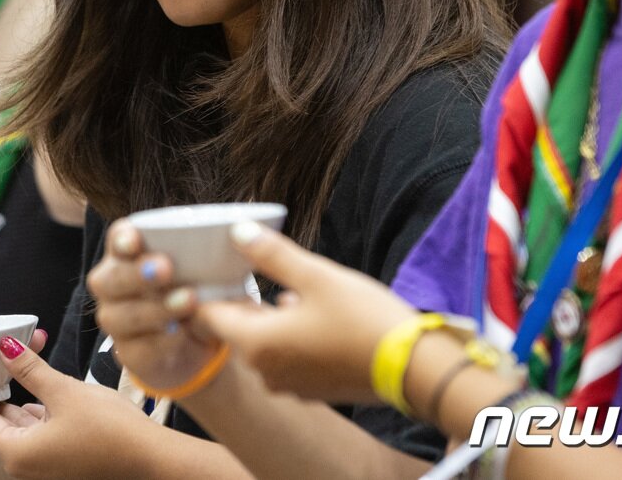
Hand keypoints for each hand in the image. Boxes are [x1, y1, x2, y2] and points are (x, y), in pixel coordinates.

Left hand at [0, 337, 156, 478]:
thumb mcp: (63, 390)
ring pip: (18, 427)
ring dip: (13, 399)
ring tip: (1, 366)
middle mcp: (25, 466)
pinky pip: (38, 432)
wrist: (152, 461)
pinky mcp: (62, 462)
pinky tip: (34, 385)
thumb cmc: (110, 431)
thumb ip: (29, 368)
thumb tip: (2, 345)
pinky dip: (34, 410)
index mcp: (16, 453)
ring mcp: (44, 467)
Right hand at [84, 218, 217, 392]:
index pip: (118, 239)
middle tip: (167, 268)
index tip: (136, 239)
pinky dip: (163, 340)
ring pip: (123, 316)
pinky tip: (182, 332)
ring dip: (156, 308)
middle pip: (111, 278)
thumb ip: (204, 257)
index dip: (124, 238)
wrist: (192, 342)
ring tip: (188, 301)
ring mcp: (115, 321)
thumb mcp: (201, 272)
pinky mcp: (127, 353)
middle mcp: (112, 285)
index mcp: (128, 254)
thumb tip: (240, 238)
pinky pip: (140, 347)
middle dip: (138, 273)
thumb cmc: (194, 290)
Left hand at [195, 222, 415, 403]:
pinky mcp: (312, 390)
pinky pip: (286, 358)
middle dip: (241, 301)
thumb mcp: (315, 275)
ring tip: (285, 289)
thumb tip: (238, 232)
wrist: (413, 369)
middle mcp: (264, 371)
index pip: (209, 316)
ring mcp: (289, 385)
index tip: (216, 268)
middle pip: (235, 330)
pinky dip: (289, 336)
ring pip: (262, 344)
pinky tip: (309, 313)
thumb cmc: (362, 319)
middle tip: (247, 270)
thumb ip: (271, 254)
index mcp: (256, 343)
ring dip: (268, 318)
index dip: (208, 290)